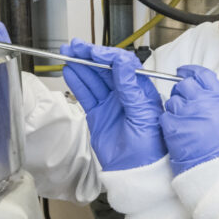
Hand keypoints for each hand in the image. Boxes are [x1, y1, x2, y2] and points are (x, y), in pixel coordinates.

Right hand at [61, 40, 163, 170]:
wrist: (137, 171)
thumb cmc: (150, 145)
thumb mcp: (143, 113)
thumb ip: (131, 87)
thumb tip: (123, 62)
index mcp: (140, 90)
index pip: (122, 65)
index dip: (107, 56)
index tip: (95, 53)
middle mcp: (125, 93)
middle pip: (105, 69)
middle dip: (90, 56)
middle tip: (75, 47)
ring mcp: (110, 103)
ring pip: (93, 79)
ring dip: (81, 66)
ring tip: (68, 54)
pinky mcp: (98, 113)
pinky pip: (86, 94)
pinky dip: (77, 82)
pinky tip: (70, 71)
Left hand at [160, 65, 218, 174]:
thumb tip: (216, 90)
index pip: (201, 74)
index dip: (190, 71)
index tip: (184, 72)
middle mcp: (202, 101)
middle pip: (183, 85)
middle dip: (181, 91)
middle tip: (183, 102)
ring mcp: (185, 113)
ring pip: (171, 101)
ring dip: (174, 108)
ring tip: (183, 122)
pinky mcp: (172, 127)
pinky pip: (164, 117)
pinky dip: (168, 122)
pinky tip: (177, 132)